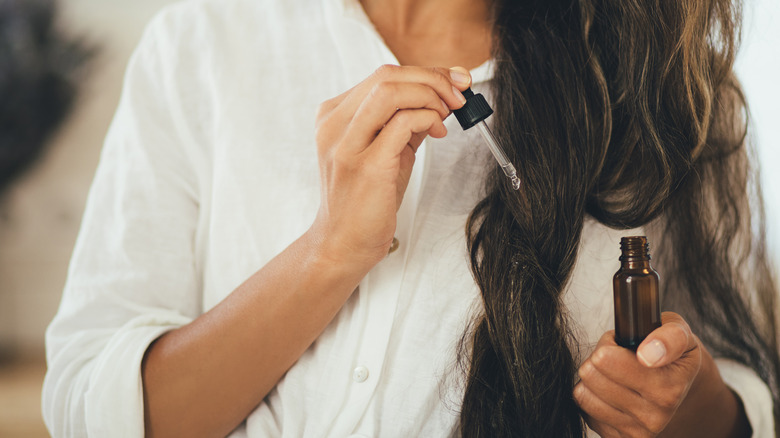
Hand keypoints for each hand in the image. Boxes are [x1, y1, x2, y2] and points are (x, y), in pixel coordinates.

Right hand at [310, 65, 471, 267]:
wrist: (342, 243)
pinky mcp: (366, 164)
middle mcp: (334, 124)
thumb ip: (405, 123)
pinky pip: (402, 122)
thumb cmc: (363, 201)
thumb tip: (441, 97)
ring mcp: (346, 143)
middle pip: (387, 76)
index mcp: (334, 116)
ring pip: (391, 90)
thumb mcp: (385, 152)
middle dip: (432, 78)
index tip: (454, 80)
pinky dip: (428, 118)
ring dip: (430, 94)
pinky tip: (438, 130)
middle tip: (459, 94)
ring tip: (449, 111)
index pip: (382, 77)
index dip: (425, 72)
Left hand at [574, 312, 702, 436]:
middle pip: (590, 372)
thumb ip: (669, 337)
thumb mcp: (680, 332)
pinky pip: (583, 408)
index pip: (606, 359)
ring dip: (594, 377)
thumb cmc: (672, 355)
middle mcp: (654, 416)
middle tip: (618, 355)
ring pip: (583, 393)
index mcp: (669, 389)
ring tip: (614, 372)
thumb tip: (648, 354)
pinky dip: (592, 396)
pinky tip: (611, 390)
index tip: (627, 346)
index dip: (610, 344)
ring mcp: (636, 431)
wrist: (679, 390)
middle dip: (599, 357)